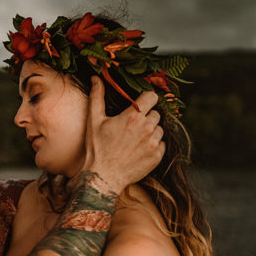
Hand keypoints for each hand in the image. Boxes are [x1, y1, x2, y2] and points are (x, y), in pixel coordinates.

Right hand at [80, 77, 164, 193]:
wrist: (103, 177)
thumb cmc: (97, 148)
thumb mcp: (94, 120)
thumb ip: (97, 96)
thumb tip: (96, 78)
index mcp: (132, 116)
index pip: (151, 97)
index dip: (146, 99)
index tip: (141, 104)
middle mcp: (146, 128)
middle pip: (155, 113)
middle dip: (146, 117)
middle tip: (132, 127)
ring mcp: (153, 143)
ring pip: (159, 129)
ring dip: (150, 132)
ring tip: (135, 140)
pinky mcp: (157, 156)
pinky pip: (161, 144)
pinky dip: (153, 146)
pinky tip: (139, 150)